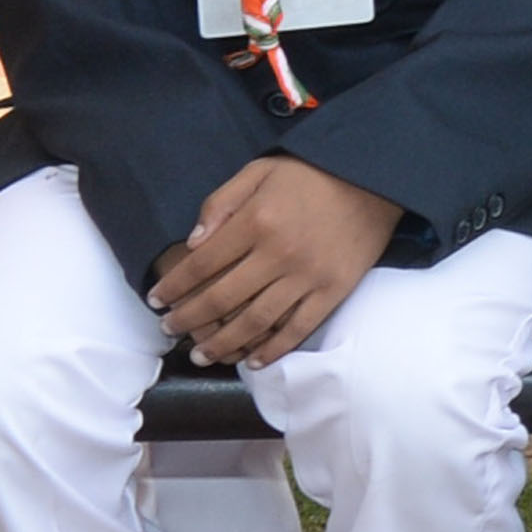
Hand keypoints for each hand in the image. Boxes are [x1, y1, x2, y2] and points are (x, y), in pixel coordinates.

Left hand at [149, 155, 406, 366]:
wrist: (376, 177)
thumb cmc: (312, 173)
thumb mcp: (259, 171)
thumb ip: (221, 203)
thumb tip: (192, 243)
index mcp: (257, 222)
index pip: (200, 264)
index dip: (173, 286)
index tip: (156, 299)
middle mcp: (279, 254)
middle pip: (221, 299)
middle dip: (188, 319)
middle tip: (170, 329)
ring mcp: (309, 276)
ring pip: (256, 322)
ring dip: (223, 344)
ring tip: (202, 355)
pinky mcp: (335, 290)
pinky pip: (299, 328)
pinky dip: (274, 349)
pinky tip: (253, 360)